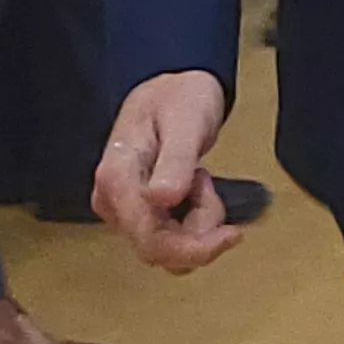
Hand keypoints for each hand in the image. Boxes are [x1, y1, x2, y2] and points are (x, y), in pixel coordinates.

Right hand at [95, 71, 241, 273]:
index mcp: (116, 178)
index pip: (149, 239)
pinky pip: (170, 241)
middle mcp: (110, 202)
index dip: (192, 249)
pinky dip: (192, 223)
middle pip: (159, 250)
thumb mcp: (185, 121)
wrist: (170, 92)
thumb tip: (161, 199)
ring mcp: (121, 212)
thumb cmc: (178, 99)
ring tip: (199, 178)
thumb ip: (175, 160)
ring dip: (197, 224)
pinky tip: (193, 189)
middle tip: (209, 182)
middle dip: (198, 230)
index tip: (232, 234)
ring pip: (167, 250)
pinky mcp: (135, 217)